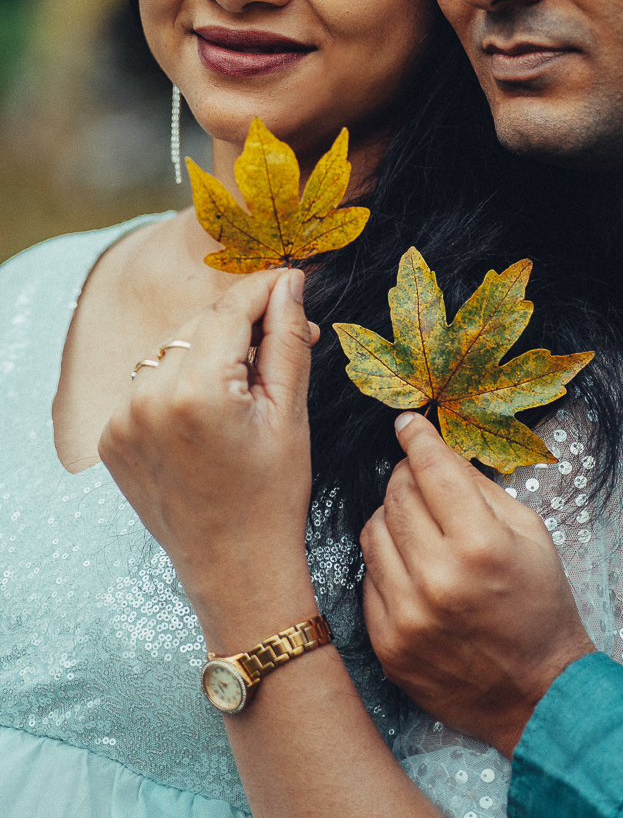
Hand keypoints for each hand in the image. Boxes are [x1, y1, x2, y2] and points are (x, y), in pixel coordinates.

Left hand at [99, 269, 319, 646]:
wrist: (234, 565)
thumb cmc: (272, 495)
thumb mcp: (290, 413)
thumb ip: (287, 340)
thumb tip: (290, 283)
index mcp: (197, 391)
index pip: (231, 309)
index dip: (265, 288)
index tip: (290, 278)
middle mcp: (148, 399)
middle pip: (200, 324)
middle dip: (242, 323)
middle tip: (284, 337)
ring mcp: (122, 419)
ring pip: (172, 349)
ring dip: (209, 351)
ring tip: (244, 385)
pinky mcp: (110, 436)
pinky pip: (149, 383)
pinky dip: (178, 383)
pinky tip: (209, 411)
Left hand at [361, 414, 596, 758]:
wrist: (538, 693)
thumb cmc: (540, 605)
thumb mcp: (529, 532)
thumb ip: (479, 486)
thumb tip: (436, 449)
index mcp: (480, 544)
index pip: (431, 468)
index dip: (416, 437)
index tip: (407, 422)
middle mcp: (437, 578)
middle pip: (396, 495)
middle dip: (406, 476)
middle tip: (420, 478)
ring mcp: (407, 615)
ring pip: (373, 531)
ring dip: (393, 518)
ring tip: (419, 527)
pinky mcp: (387, 644)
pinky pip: (368, 577)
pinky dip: (387, 563)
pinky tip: (414, 570)